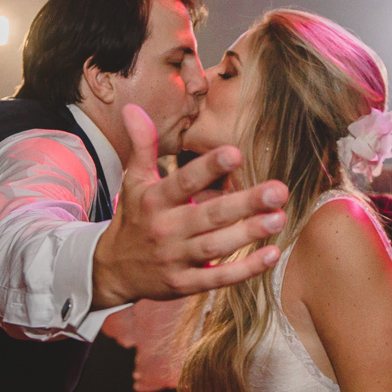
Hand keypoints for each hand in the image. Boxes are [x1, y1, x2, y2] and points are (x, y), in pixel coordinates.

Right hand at [92, 105, 287, 306]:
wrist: (112, 270)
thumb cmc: (133, 218)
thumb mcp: (133, 181)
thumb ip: (141, 145)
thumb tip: (132, 107)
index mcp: (154, 200)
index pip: (183, 182)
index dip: (208, 168)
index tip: (235, 153)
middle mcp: (165, 229)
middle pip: (208, 215)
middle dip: (244, 203)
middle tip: (278, 190)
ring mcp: (174, 259)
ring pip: (216, 247)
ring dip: (249, 233)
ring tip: (279, 218)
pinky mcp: (183, 284)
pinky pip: (217, 278)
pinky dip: (244, 269)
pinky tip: (271, 255)